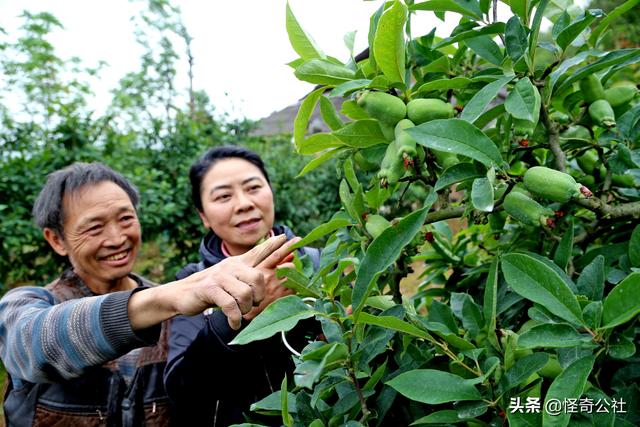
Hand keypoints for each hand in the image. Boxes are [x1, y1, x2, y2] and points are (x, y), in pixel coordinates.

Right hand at [128, 234, 289, 329]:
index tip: (295, 239)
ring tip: (241, 314)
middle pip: (259, 277)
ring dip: (246, 309)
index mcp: (239, 263)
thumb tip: (271, 271)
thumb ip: (249, 272)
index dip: (277, 245)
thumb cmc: (213, 288)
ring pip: (246, 294)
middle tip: (253, 305)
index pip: (261, 251)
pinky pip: (231, 305)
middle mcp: (231, 266)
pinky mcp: (210, 289)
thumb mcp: (231, 277)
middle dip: (260, 295)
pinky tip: (234, 323)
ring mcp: (220, 276)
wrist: (183, 294)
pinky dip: (235, 318)